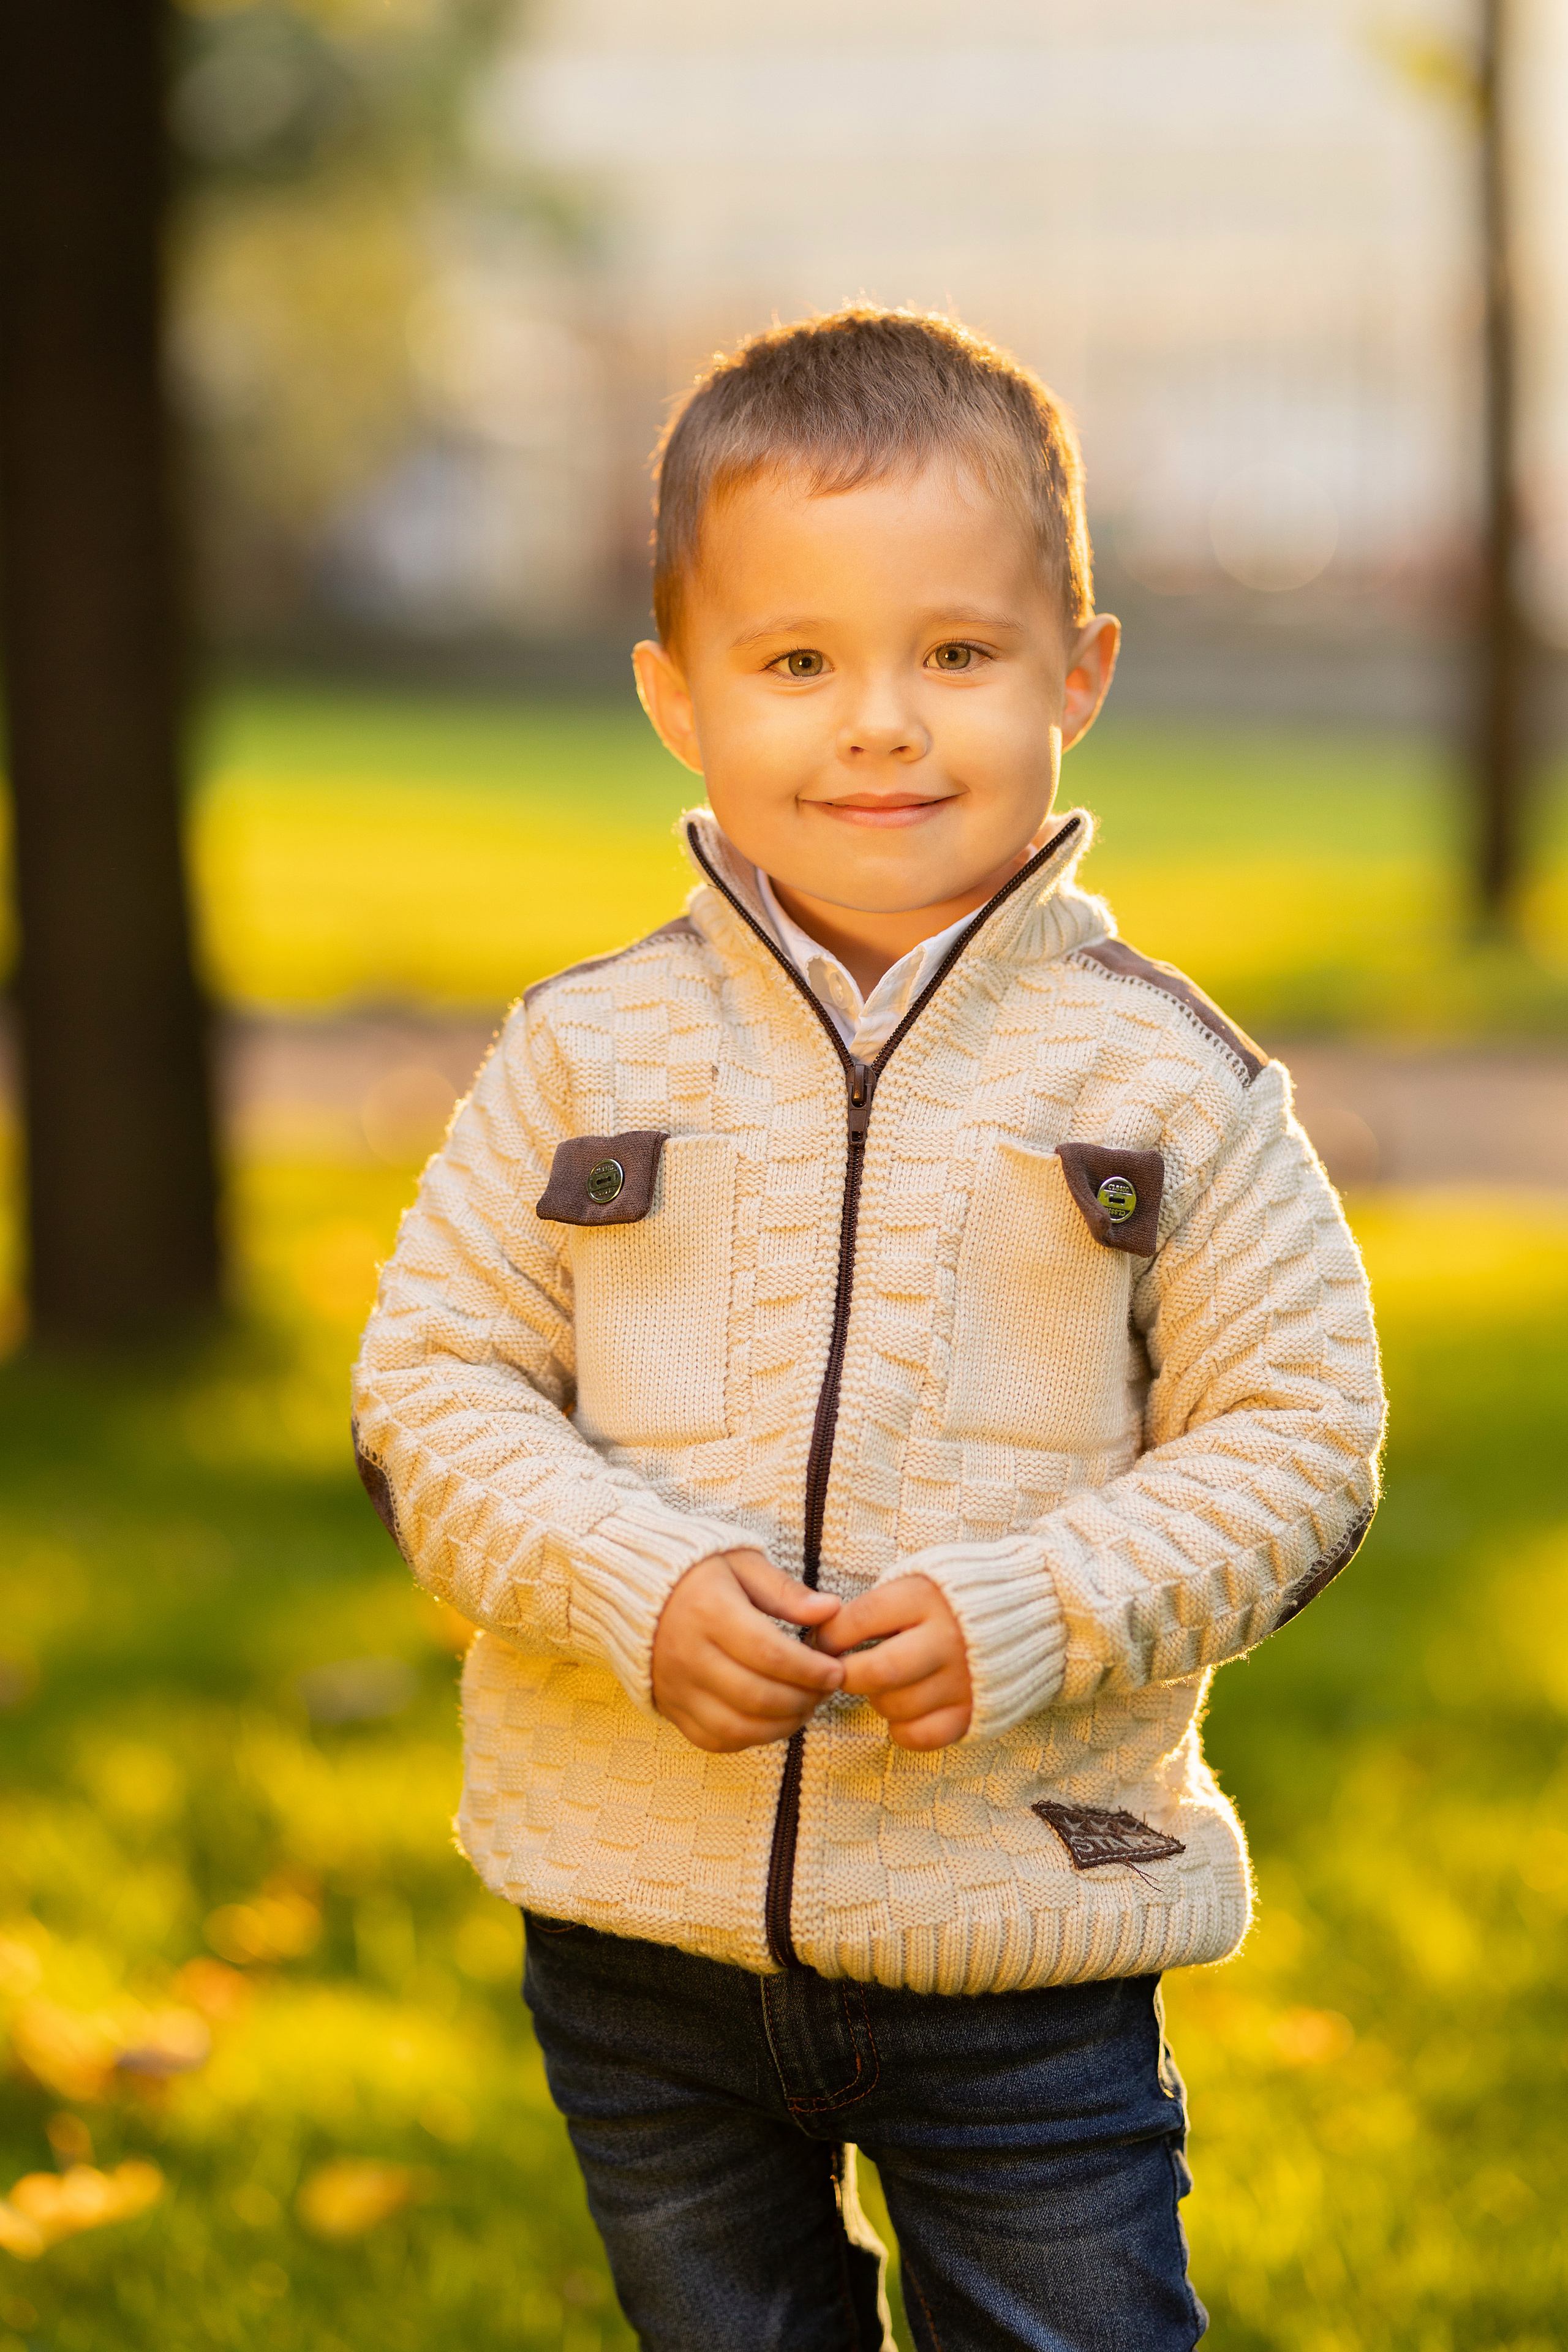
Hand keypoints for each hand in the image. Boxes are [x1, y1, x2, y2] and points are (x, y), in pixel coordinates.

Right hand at [652, 1550, 843, 1752]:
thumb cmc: (697, 1573)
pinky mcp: (670, 1707)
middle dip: (803, 1699)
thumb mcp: (741, 1564)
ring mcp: (676, 1686)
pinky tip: (772, 1720)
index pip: (769, 1653)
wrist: (633, 1588)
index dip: (809, 1669)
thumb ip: (785, 1591)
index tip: (836, 1670)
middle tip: (826, 1689)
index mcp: (708, 1610)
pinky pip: (714, 1739)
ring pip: (737, 1726)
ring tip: (806, 1706)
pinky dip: (750, 1738)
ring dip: (782, 1725)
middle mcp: (687, 1654)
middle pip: (756, 1695)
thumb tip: (831, 1610)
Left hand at [815, 1575, 971, 1749]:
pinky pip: (921, 1736)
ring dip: (877, 1700)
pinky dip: (902, 1730)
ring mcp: (962, 1679)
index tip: (821, 1643)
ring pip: (894, 1706)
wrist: (1027, 1612)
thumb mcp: (916, 1582)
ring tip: (884, 1684)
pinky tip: (904, 1710)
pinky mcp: (973, 1711)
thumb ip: (876, 1605)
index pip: (858, 1621)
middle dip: (847, 1675)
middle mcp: (946, 1639)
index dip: (829, 1636)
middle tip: (845, 1670)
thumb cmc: (953, 1598)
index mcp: (925, 1598)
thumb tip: (823, 1635)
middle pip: (876, 1671)